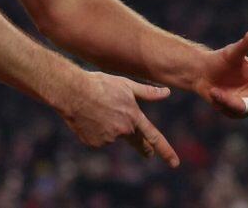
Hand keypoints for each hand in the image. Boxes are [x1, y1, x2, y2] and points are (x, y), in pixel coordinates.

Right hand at [56, 71, 179, 166]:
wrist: (72, 92)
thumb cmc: (100, 84)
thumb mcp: (125, 84)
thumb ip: (148, 92)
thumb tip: (167, 92)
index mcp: (133, 116)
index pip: (154, 137)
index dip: (165, 151)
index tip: (175, 163)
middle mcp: (123, 130)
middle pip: (136, 141)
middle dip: (143, 147)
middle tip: (148, 153)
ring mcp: (108, 139)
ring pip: (114, 136)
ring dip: (110, 127)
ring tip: (97, 110)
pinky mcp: (94, 143)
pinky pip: (99, 138)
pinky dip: (97, 131)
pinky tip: (88, 118)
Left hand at [193, 31, 247, 118]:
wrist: (203, 72)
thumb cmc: (220, 60)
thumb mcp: (231, 53)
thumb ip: (243, 46)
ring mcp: (247, 102)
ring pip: (244, 109)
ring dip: (229, 101)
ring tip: (215, 91)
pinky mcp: (236, 111)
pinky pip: (232, 113)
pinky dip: (221, 103)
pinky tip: (214, 94)